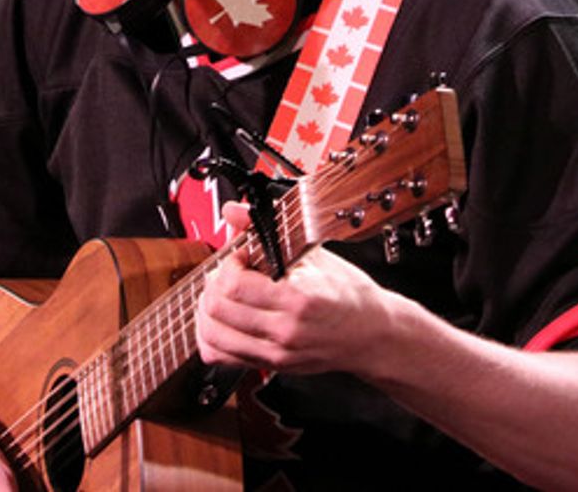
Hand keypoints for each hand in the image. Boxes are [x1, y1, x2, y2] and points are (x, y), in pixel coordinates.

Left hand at [194, 202, 392, 375]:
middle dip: (213, 284)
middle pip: (217, 310)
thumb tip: (235, 211)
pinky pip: (220, 356)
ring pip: (212, 336)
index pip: (235, 286)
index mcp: (298, 301)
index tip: (240, 255)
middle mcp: (284, 332)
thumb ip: (268, 231)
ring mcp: (277, 354)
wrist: (371, 335)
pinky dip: (210, 335)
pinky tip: (220, 319)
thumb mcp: (313, 255)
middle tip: (227, 272)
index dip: (228, 264)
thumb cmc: (349, 295)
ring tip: (221, 294)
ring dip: (206, 310)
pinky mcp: (271, 366)